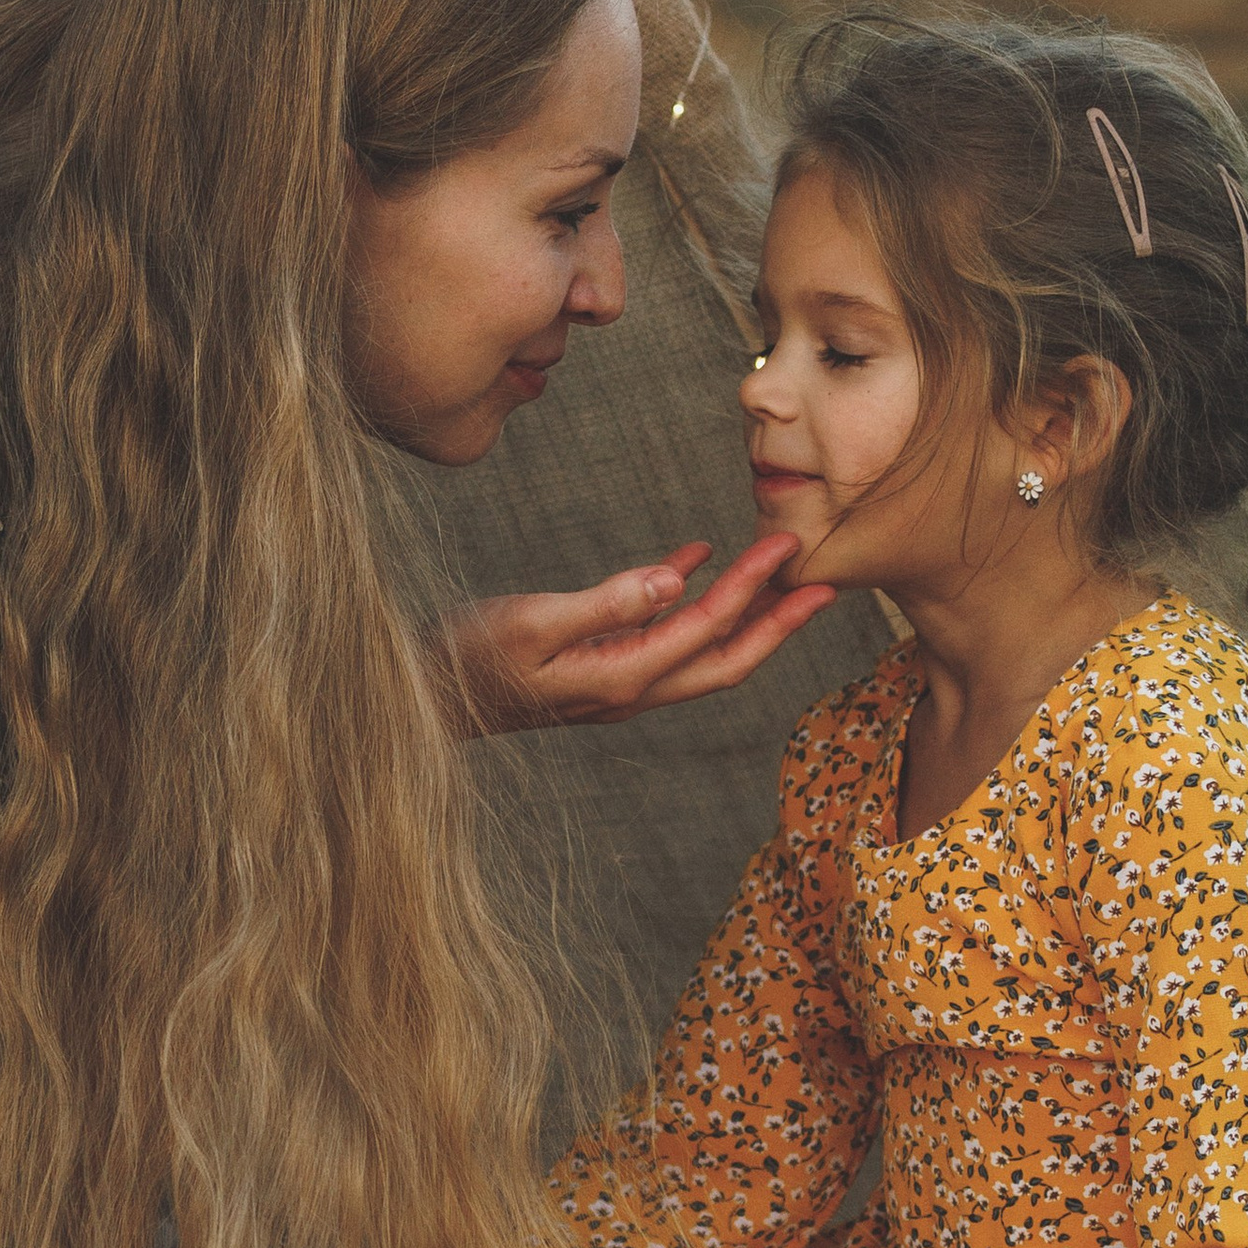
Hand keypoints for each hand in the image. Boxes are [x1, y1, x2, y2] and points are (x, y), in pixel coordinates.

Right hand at [437, 538, 835, 735]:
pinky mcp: (598, 672)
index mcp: (621, 677)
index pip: (706, 628)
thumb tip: (671, 579)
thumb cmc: (465, 659)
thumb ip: (603, 603)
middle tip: (826, 582)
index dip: (752, 587)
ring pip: (701, 652)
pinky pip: (662, 639)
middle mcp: (629, 690)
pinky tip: (695, 561)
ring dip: (744, 615)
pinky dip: (687, 601)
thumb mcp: (530, 622)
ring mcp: (615, 686)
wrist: (422, 701)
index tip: (788, 546)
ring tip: (780, 574)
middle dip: (779, 622)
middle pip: (726, 659)